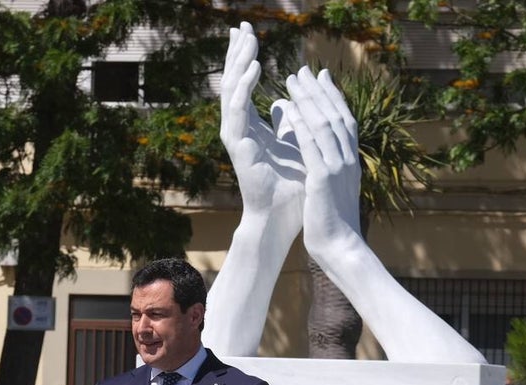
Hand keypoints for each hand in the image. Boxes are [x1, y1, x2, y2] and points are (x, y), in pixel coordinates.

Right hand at [220, 22, 304, 227]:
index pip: (243, 85)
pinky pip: (238, 110)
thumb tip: (287, 102)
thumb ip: (288, 121)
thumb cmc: (290, 187)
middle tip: (242, 26)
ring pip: (232, 91)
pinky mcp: (238, 146)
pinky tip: (254, 67)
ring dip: (239, 63)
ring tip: (247, 39)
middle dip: (237, 53)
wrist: (283, 217)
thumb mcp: (294, 144)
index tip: (248, 33)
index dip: (244, 58)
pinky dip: (244, 87)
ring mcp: (236, 137)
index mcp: (250, 128)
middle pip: (233, 82)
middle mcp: (239, 130)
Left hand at [283, 66, 362, 255]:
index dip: (333, 97)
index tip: (321, 78)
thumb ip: (327, 169)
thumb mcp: (333, 190)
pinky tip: (289, 110)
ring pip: (325, 125)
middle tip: (303, 70)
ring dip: (308, 100)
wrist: (341, 247)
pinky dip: (301, 125)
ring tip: (292, 81)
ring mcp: (338, 168)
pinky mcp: (323, 180)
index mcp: (351, 162)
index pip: (344, 121)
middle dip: (319, 91)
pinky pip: (312, 146)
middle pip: (336, 115)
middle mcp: (348, 160)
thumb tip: (319, 156)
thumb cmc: (334, 223)